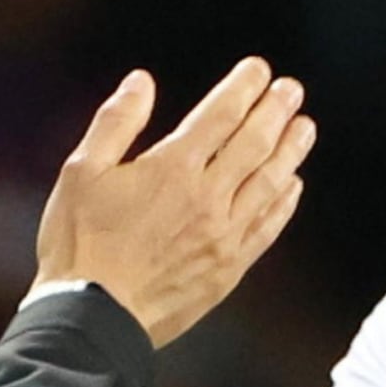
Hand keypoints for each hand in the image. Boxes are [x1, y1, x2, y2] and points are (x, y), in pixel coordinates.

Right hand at [32, 59, 313, 347]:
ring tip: (305, 128)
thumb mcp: (81, 171)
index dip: (243, 87)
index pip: (220, 115)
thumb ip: (116, 122)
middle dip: (276, 111)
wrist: (92, 316)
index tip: (259, 70)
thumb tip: (140, 82)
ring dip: (291, 151)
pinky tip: (292, 188)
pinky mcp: (228, 269)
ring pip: (270, 183)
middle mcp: (207, 197)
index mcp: (172, 168)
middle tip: (291, 91)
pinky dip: (284, 204)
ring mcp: (223, 235)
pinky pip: (267, 228)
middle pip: (255, 143)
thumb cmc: (80, 244)